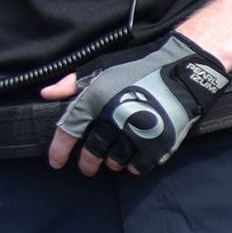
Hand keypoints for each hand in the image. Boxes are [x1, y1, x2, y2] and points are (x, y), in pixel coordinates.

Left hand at [46, 33, 228, 175]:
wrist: (184, 70)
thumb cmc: (141, 66)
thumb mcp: (102, 67)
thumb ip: (72, 83)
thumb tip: (47, 94)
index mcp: (95, 100)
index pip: (68, 132)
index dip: (58, 150)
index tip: (56, 162)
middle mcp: (111, 120)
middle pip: (92, 152)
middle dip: (87, 162)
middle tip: (88, 166)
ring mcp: (135, 134)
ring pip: (115, 161)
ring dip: (112, 162)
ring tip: (114, 160)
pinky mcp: (157, 144)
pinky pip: (139, 166)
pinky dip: (134, 167)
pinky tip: (134, 161)